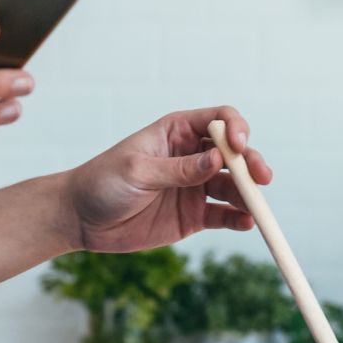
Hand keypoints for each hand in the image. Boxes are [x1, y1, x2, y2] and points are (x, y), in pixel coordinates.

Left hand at [63, 105, 272, 252]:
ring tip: (255, 208)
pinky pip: (225, 215)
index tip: (239, 147)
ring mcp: (194, 186)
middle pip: (234, 154)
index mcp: (176, 132)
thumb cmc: (102, 182)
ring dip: (250, 194)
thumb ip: (177, 169)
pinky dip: (239, 218)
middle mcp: (191, 156)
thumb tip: (218, 159)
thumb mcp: (137, 171)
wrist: (80, 218)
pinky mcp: (194, 216)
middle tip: (262, 178)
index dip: (236, 129)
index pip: (219, 120)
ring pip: (234, 185)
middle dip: (251, 163)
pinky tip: (246, 222)